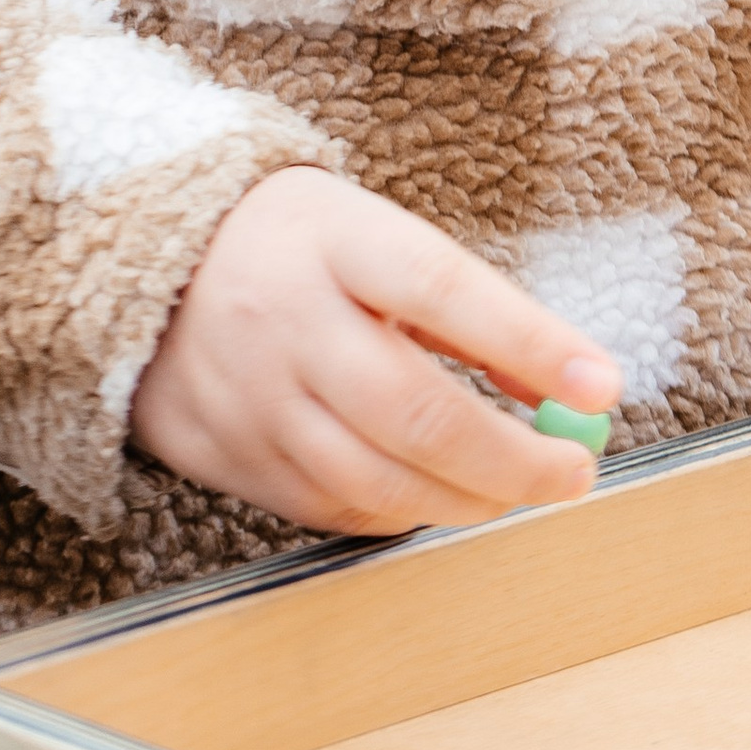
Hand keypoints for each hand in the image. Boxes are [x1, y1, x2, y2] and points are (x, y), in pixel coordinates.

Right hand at [129, 167, 623, 533]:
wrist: (146, 258)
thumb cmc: (299, 246)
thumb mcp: (376, 236)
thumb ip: (467, 310)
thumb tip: (572, 385)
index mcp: (333, 240)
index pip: (445, 292)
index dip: (530, 344)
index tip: (604, 386)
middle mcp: (285, 319)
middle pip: (414, 411)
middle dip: (511, 459)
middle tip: (574, 473)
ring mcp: (245, 396)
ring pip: (374, 479)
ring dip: (463, 500)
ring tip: (516, 493)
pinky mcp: (220, 455)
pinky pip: (325, 508)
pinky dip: (394, 512)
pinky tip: (431, 496)